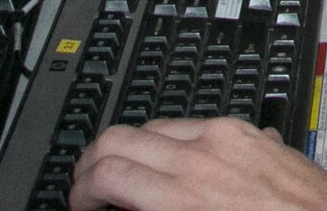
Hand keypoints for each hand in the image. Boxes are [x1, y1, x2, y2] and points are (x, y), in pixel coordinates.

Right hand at [68, 117, 326, 210]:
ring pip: (150, 125)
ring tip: (127, 176)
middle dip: (93, 162)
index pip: (107, 172)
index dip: (81, 190)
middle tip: (89, 186)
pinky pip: (190, 123)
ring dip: (129, 149)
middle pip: (118, 137)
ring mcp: (224, 135)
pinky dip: (168, 141)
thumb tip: (125, 207)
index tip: (81, 204)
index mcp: (184, 194)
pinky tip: (171, 164)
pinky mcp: (245, 129)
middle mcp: (201, 154)